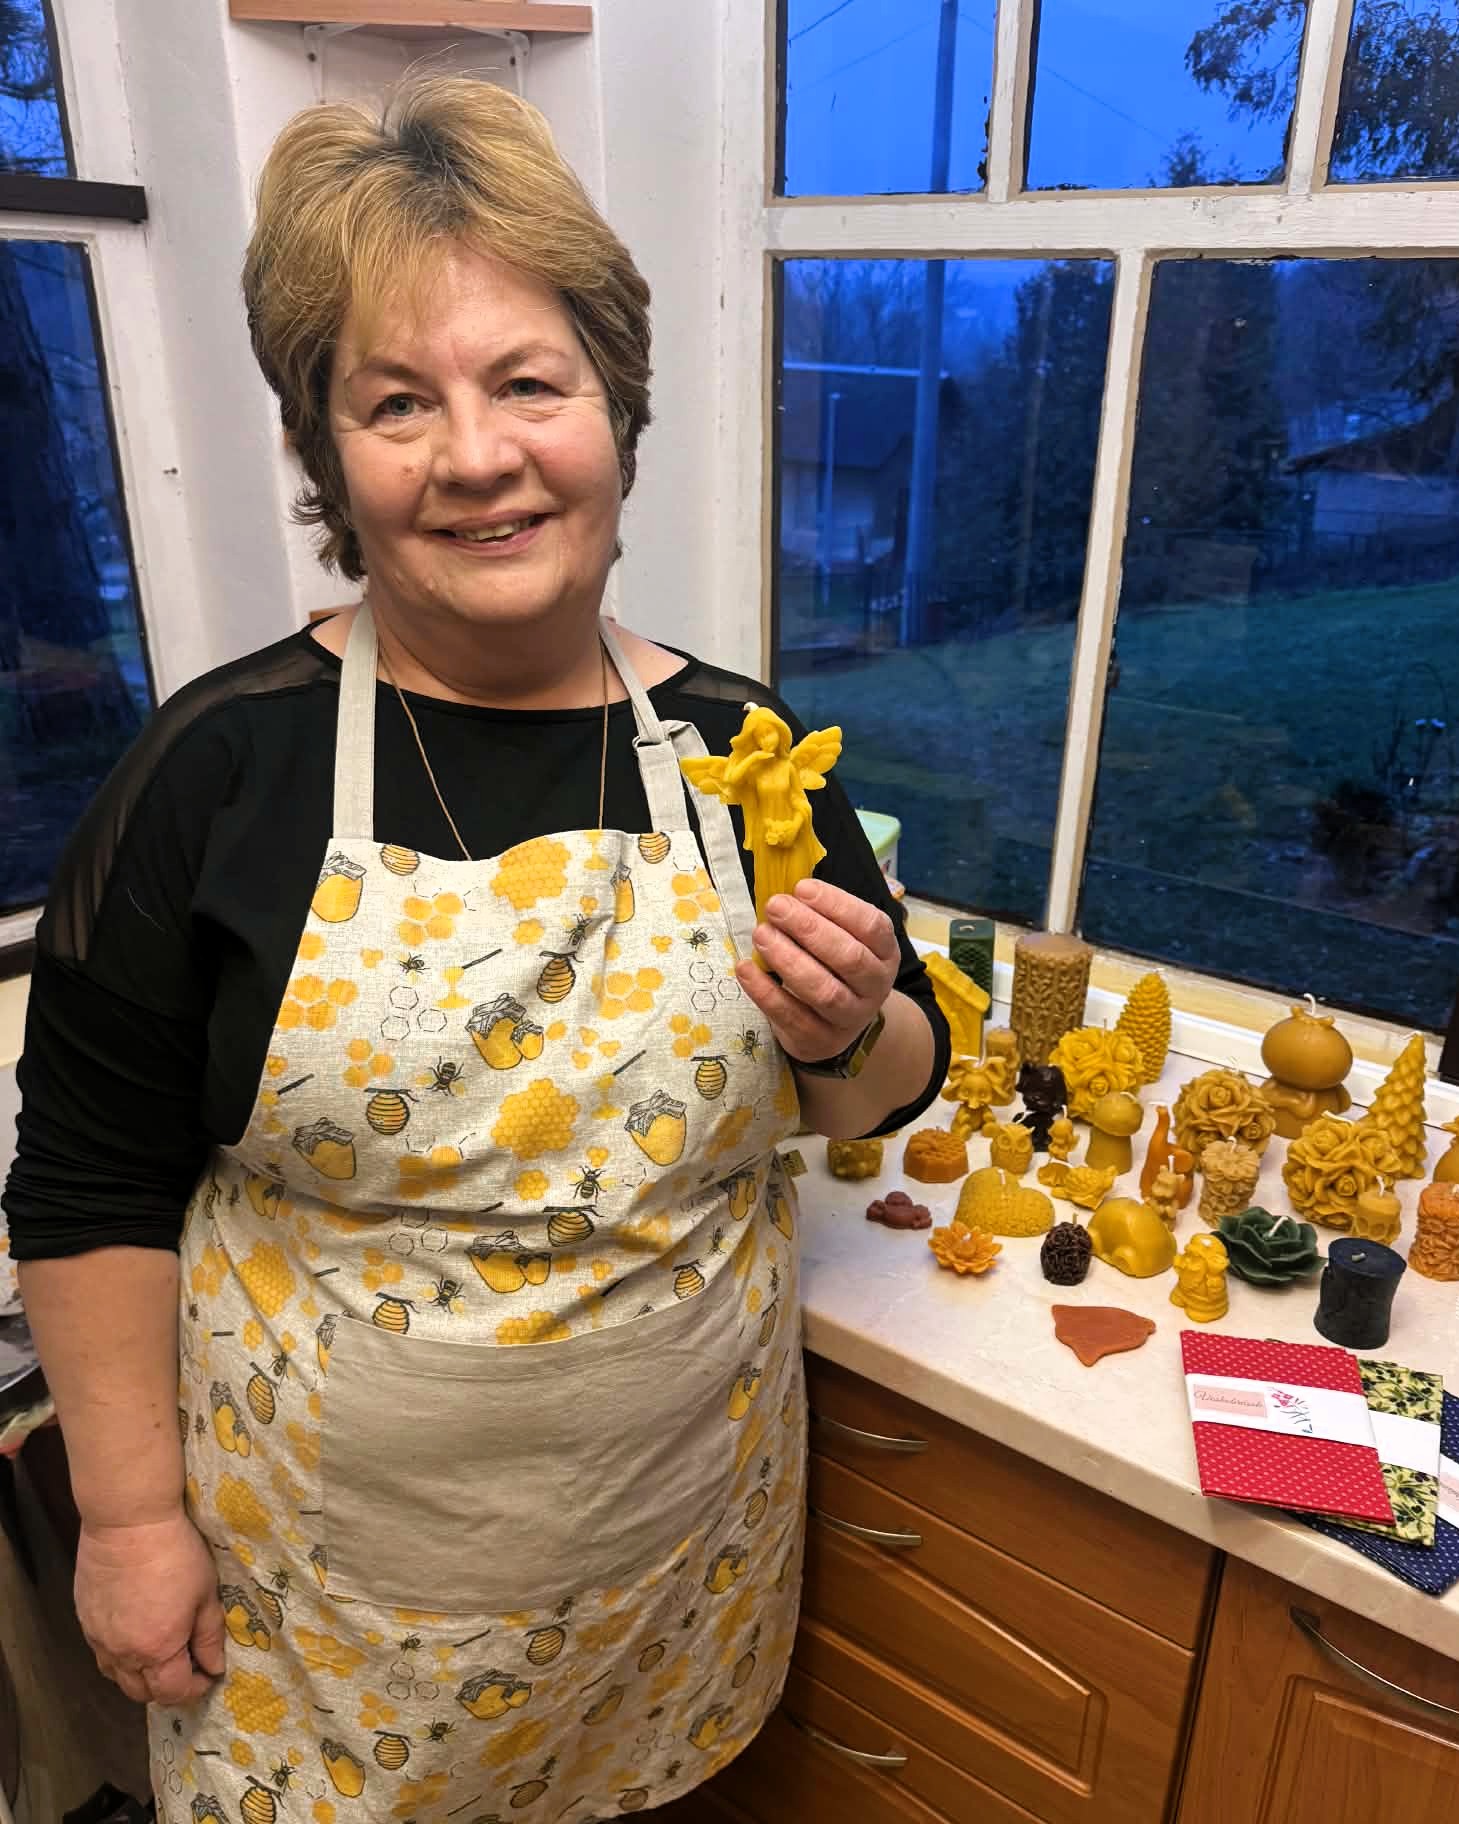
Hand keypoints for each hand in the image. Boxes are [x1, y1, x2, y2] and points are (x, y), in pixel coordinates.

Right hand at [76, 1509, 226, 1704]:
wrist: (128, 1522)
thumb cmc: (176, 1553)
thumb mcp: (205, 1593)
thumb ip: (209, 1637)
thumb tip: (214, 1667)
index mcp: (157, 1650)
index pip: (173, 1692)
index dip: (195, 1689)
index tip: (208, 1674)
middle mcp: (123, 1653)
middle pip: (141, 1693)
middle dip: (167, 1688)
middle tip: (187, 1666)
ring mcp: (98, 1639)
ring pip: (118, 1677)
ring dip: (140, 1675)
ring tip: (161, 1653)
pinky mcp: (85, 1621)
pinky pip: (102, 1654)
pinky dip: (121, 1656)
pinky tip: (136, 1634)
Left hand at [737, 877, 899, 1064]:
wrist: (837, 1025)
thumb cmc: (834, 968)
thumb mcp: (841, 939)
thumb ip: (820, 916)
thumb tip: (784, 893)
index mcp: (885, 952)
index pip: (870, 925)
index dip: (837, 905)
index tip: (801, 888)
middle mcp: (875, 986)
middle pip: (848, 957)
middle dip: (809, 929)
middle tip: (775, 907)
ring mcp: (851, 1017)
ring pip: (824, 990)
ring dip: (788, 959)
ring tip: (761, 934)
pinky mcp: (821, 1040)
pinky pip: (792, 1016)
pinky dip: (766, 992)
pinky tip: (745, 968)